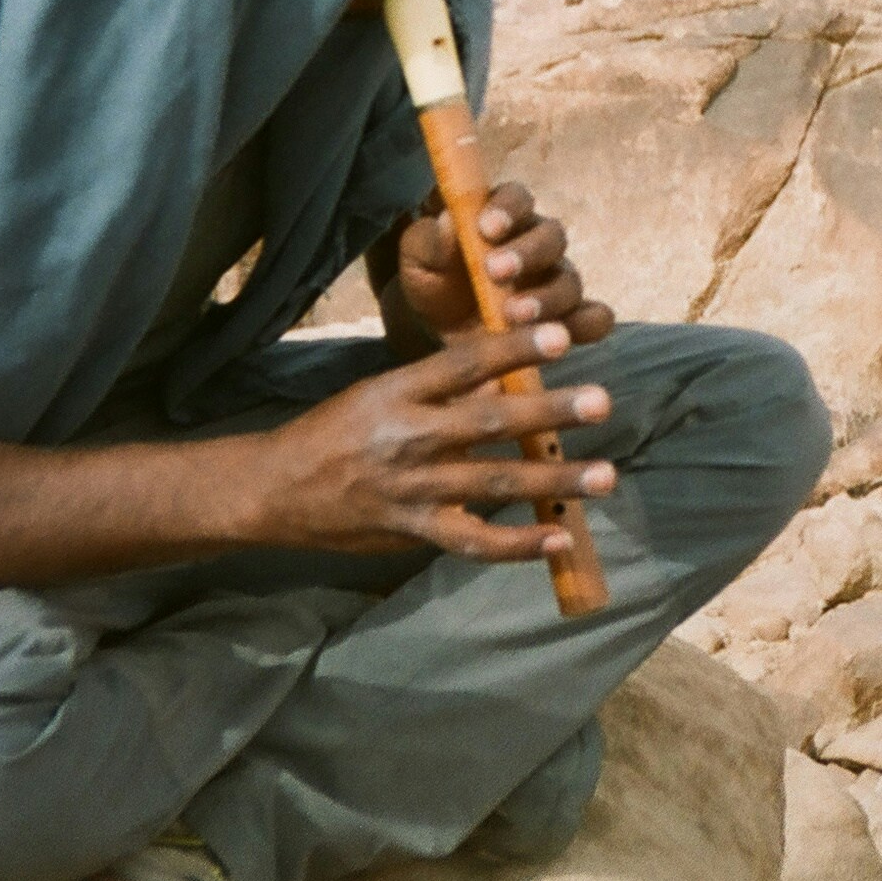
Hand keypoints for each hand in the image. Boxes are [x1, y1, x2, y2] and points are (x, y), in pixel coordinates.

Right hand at [249, 325, 614, 559]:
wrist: (276, 488)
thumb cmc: (335, 431)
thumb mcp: (380, 392)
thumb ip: (440, 389)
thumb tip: (506, 379)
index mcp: (398, 391)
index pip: (464, 363)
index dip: (513, 349)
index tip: (560, 335)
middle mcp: (409, 437)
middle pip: (490, 423)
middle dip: (550, 412)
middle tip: (601, 401)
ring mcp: (414, 489)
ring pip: (495, 485)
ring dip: (555, 481)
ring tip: (605, 474)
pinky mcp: (413, 531)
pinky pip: (474, 542)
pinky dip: (519, 545)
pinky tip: (559, 537)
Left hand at [394, 181, 615, 345]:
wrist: (439, 328)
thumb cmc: (432, 279)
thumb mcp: (418, 258)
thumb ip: (430, 240)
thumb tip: (447, 221)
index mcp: (502, 215)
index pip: (516, 198)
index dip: (507, 209)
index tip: (487, 228)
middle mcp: (537, 243)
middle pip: (551, 236)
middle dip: (527, 254)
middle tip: (496, 272)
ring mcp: (556, 280)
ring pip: (570, 279)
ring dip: (547, 297)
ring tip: (514, 316)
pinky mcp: (567, 317)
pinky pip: (594, 316)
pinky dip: (587, 323)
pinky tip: (566, 335)